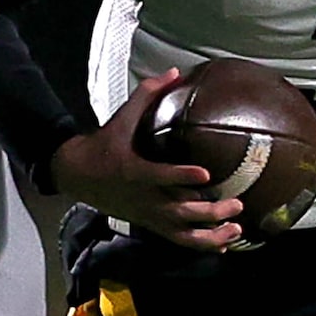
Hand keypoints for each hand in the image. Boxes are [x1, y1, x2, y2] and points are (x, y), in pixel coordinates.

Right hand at [52, 70, 243, 252]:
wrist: (78, 175)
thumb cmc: (103, 145)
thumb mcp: (121, 119)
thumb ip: (147, 96)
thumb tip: (174, 72)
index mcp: (134, 171)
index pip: (160, 176)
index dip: (182, 176)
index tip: (206, 174)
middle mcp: (142, 198)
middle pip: (178, 211)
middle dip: (209, 212)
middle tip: (236, 203)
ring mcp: (147, 214)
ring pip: (180, 232)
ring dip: (210, 234)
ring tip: (237, 228)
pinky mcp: (149, 224)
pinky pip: (177, 240)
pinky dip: (200, 243)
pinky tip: (224, 242)